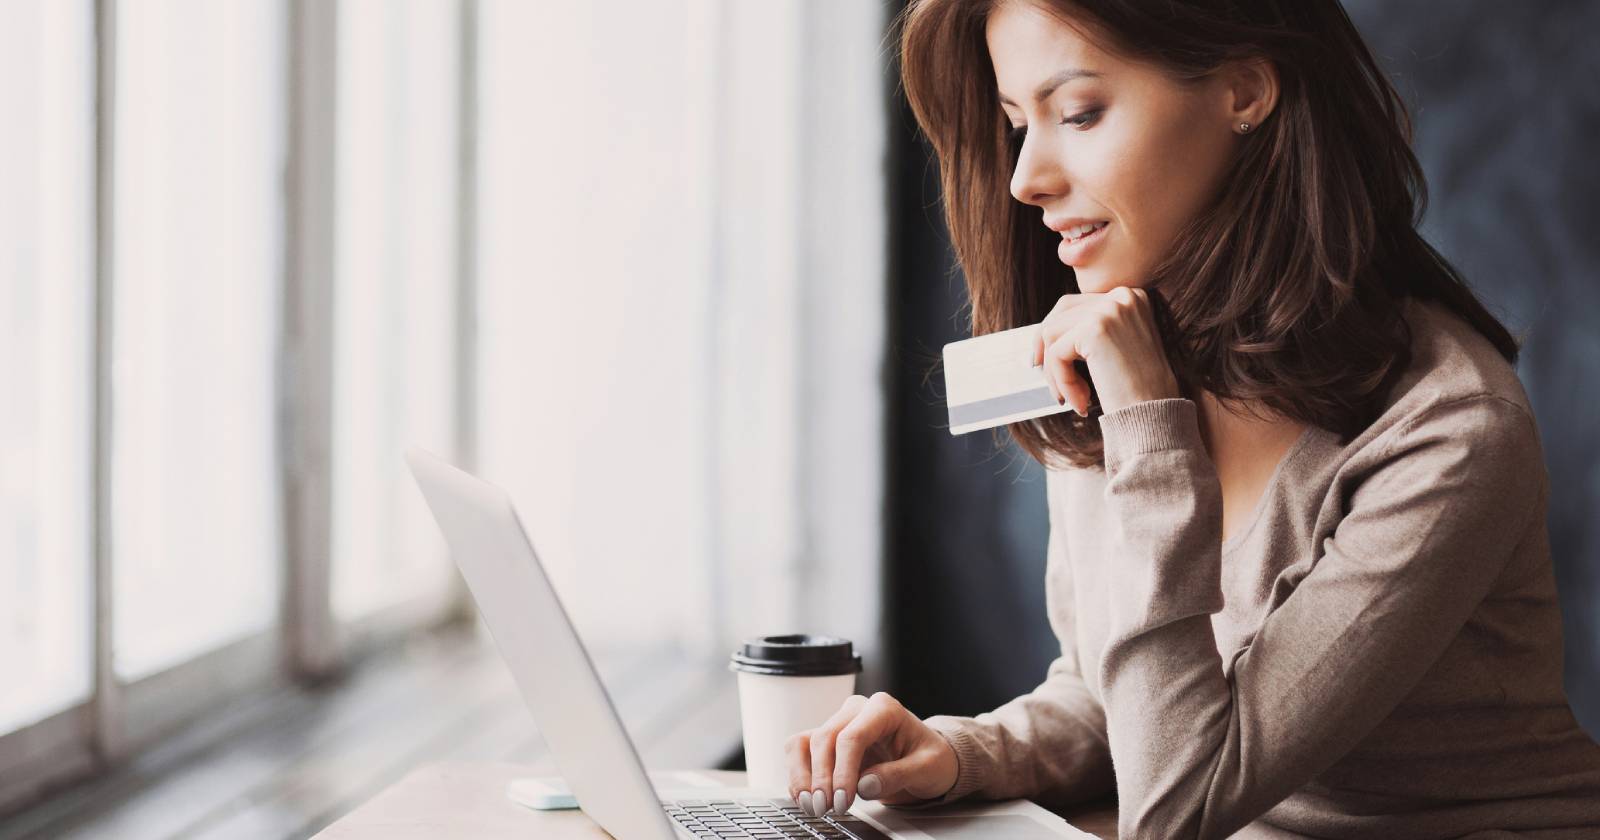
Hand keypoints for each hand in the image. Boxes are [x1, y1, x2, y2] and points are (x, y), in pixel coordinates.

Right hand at [783, 692, 958, 816]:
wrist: (927, 760)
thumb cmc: (930, 758)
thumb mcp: (927, 768)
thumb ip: (898, 774)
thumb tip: (865, 785)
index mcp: (884, 709)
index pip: (852, 736)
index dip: (843, 771)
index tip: (843, 800)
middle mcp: (857, 711)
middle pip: (825, 739)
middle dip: (821, 778)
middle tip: (826, 808)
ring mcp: (840, 724)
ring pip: (805, 742)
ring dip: (802, 776)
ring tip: (811, 805)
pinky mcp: (828, 742)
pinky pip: (801, 752)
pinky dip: (798, 776)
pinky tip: (805, 797)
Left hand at [1026, 285, 1179, 415]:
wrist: (1157, 415)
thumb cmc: (1139, 391)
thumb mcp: (1118, 348)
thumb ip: (1091, 330)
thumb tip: (1045, 330)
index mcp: (1131, 297)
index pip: (1076, 304)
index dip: (1054, 331)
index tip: (1043, 357)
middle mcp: (1122, 296)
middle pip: (1060, 313)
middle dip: (1046, 346)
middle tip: (1039, 371)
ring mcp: (1109, 309)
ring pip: (1052, 334)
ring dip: (1056, 371)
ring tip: (1073, 399)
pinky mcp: (1095, 329)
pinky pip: (1056, 354)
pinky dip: (1062, 381)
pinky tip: (1081, 402)